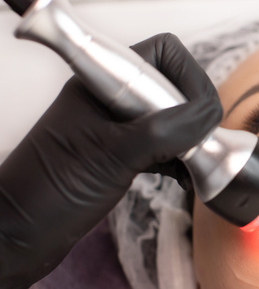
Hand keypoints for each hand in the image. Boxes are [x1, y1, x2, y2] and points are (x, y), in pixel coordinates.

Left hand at [0, 33, 221, 288]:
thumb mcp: (112, 155)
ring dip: (191, 139)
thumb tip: (208, 116)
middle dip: (194, 114)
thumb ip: (164, 130)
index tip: (198, 114)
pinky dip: (181, 160)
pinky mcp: (122, 155)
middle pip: (173, 86)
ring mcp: (117, 128)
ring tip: (193, 166)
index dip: (189, 78)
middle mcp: (112, 99)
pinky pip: (165, 146)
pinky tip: (184, 179)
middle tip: (197, 144)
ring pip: (173, 118)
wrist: (18, 235)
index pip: (163, 53)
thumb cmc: (50, 191)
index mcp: (102, 81)